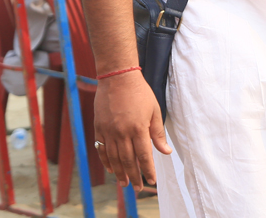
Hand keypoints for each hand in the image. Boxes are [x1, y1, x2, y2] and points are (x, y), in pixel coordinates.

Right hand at [93, 71, 171, 186]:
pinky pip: (102, 149)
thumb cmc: (139, 92)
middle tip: (137, 188)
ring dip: (120, 173)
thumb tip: (165, 151)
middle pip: (128, 161)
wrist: (117, 77)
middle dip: (134, 176)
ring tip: (124, 183)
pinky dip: (106, 161)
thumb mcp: (154, 110)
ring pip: (114, 158)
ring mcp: (109, 131)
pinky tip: (111, 169)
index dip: (148, 171)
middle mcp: (122, 132)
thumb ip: (158, 133)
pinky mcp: (99, 127)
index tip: (152, 181)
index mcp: (138, 128)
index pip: (144, 156)